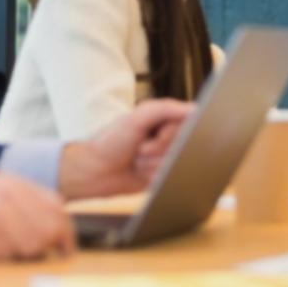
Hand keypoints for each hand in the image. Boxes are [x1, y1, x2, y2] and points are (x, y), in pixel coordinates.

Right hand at [0, 172, 73, 261]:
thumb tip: (55, 229)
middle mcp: (6, 193)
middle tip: (29, 256)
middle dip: (45, 248)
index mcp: (12, 182)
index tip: (66, 250)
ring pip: (31, 245)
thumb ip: (22, 204)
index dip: (66, 233)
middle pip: (49, 229)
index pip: (57, 208)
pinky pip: (5, 255)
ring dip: (18, 256)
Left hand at [58, 99, 194, 199]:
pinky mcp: (162, 176)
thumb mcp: (136, 118)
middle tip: (141, 147)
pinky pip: (170, 177)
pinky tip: (140, 173)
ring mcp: (165, 157)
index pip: (188, 123)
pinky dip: (154, 176)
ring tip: (137, 160)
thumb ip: (165, 109)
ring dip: (153, 164)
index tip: (158, 134)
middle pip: (183, 145)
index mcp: (163, 119)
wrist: (93, 172)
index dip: (172, 132)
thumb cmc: (109, 142)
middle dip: (159, 149)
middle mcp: (167, 137)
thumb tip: (194, 109)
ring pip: (176, 163)